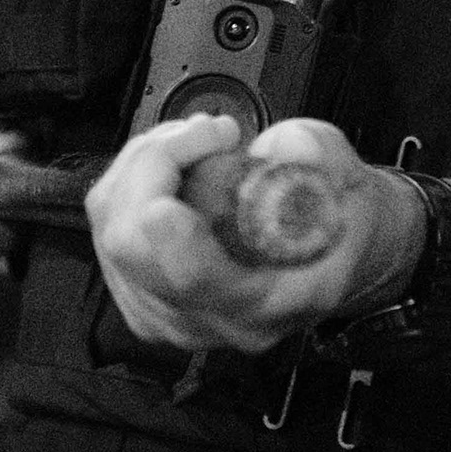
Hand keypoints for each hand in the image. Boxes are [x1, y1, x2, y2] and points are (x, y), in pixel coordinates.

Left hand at [88, 114, 419, 353]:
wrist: (333, 245)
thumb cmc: (336, 215)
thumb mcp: (344, 174)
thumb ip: (318, 160)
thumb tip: (284, 151)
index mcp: (271, 304)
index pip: (196, 280)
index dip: (173, 232)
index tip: (175, 189)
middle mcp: (213, 320)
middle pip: (132, 249)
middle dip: (156, 166)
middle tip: (207, 131)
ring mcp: (169, 312)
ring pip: (111, 230)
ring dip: (144, 166)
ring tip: (198, 140)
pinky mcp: (139, 292)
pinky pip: (106, 228)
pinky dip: (131, 182)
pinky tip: (174, 165)